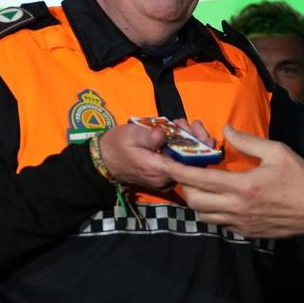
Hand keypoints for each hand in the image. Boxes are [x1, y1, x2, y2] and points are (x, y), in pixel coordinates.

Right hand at [94, 117, 210, 195]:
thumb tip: (163, 135)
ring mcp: (166, 179)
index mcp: (160, 171)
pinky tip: (177, 132)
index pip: (191, 163)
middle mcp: (166, 179)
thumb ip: (148, 137)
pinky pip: (181, 162)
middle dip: (196, 140)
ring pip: (188, 161)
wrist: (103, 161)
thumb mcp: (130, 136)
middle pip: (194, 162)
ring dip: (189, 141)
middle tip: (187, 123)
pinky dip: (182, 147)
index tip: (195, 128)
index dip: (200, 146)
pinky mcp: (165, 175)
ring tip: (179, 124)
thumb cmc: (116, 146)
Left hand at [165, 126, 303, 238]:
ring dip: (196, 200)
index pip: (199, 179)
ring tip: (200, 186)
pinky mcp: (246, 233)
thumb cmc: (300, 178)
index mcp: (243, 186)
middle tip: (185, 172)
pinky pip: (219, 223)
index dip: (177, 170)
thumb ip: (248, 141)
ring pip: (203, 216)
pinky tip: (219, 199)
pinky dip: (211, 211)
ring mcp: (240, 223)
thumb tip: (225, 130)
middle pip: (194, 201)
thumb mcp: (278, 152)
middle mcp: (237, 208)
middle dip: (184, 186)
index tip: (162, 162)